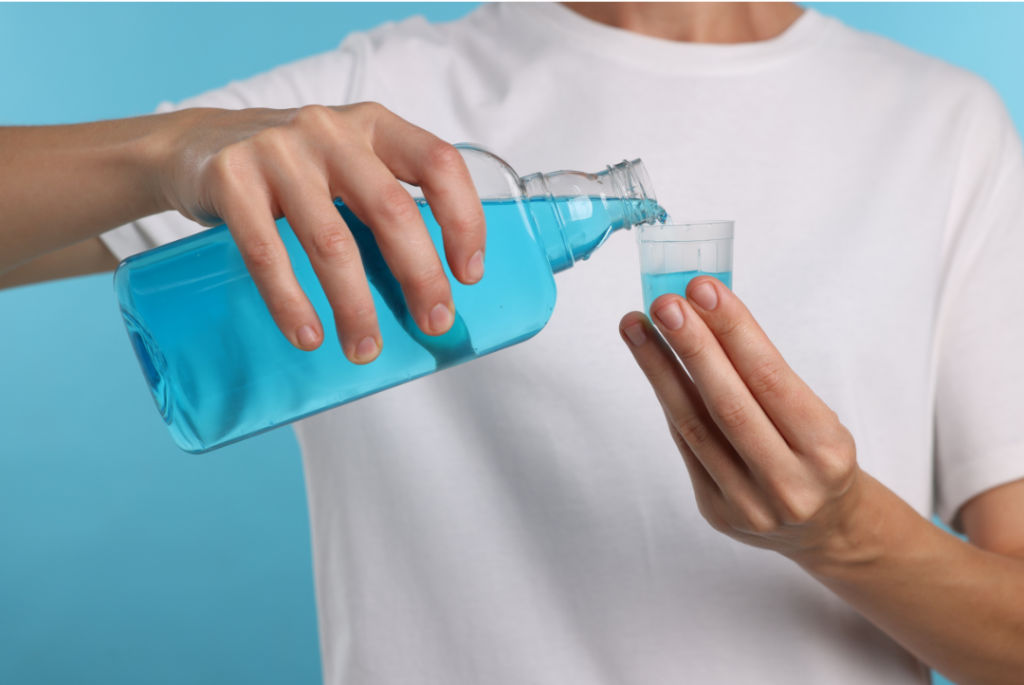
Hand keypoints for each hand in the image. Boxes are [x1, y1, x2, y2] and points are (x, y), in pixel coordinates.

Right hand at [159, 104, 485, 361]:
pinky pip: (267, 252)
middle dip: (420, 276)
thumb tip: (428, 291)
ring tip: (364, 349)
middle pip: (391, 209)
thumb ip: (384, 203)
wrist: (194, 146)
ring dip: (354, 305)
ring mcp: (278, 152)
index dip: (464, 219)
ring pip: (331, 240)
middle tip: (434, 323)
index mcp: (373, 125)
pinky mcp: (231, 178)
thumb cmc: (292, 171)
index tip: (468, 273)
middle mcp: (330, 131)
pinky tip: (307, 336)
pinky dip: (291, 302)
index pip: (438, 163)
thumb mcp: (346, 164)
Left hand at [619, 277, 862, 565]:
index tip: (704, 290)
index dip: (734, 331)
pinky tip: (653, 364)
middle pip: (728, 403)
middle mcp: (789, 482)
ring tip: (638, 326)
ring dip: (660, 369)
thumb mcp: (817, 415)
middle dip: (692, 346)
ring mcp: (749, 504)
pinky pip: (685, 444)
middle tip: (665, 304)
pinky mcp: (716, 511)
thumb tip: (705, 310)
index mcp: (826, 450)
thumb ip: (765, 373)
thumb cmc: (816, 455)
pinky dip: (668, 398)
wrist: (824, 527)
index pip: (771, 378)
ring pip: (694, 424)